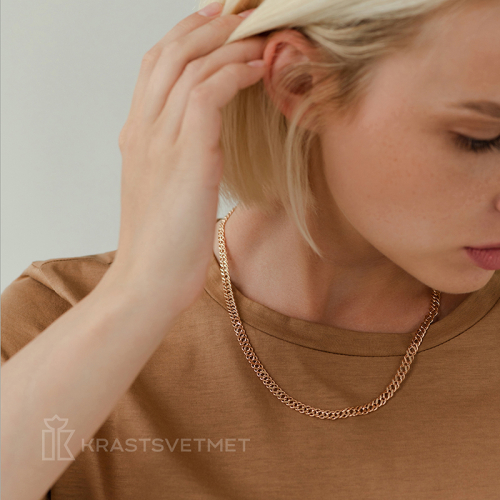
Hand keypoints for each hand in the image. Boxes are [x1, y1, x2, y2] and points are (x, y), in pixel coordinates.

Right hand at [107, 4, 265, 317]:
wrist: (148, 282)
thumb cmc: (163, 245)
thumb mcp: (165, 193)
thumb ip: (177, 161)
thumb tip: (203, 145)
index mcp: (137, 136)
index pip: (155, 67)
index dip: (184, 36)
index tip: (214, 22)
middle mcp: (143, 129)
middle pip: (170, 53)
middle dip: (207, 25)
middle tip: (240, 11)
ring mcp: (160, 140)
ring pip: (191, 66)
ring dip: (229, 43)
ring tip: (260, 35)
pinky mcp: (185, 155)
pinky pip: (208, 94)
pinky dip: (234, 73)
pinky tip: (258, 69)